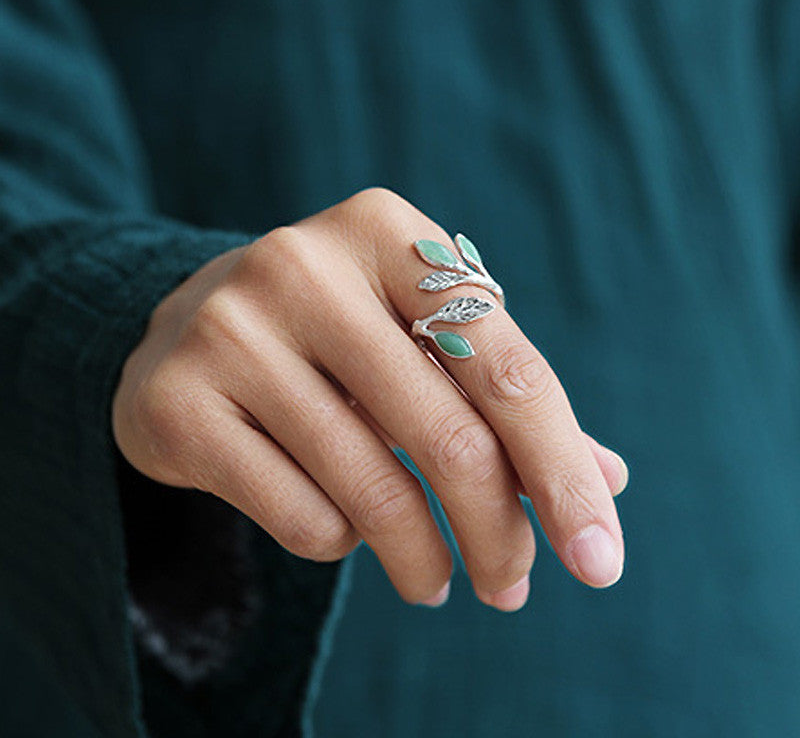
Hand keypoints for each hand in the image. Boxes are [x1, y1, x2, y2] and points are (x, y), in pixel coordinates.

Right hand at [112, 188, 627, 611]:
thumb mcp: (421, 340)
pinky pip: (301, 517)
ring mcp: (231, 331)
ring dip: (424, 560)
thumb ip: (505, 400)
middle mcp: (304, 266)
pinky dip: (342, 544)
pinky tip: (342, 529)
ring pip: (372, 491)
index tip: (599, 560)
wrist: (189, 324)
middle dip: (499, 534)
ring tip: (436, 582)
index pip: (507, 369)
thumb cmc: (338, 336)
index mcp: (387, 231)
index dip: (564, 473)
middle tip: (514, 588)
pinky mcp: (178, 403)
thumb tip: (608, 478)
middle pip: (448, 436)